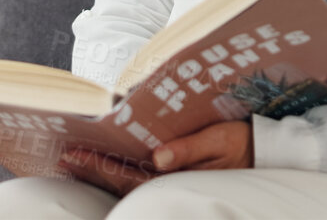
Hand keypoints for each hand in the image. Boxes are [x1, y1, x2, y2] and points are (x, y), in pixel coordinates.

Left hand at [59, 120, 252, 195]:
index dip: (100, 166)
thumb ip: (189, 150)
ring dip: (99, 172)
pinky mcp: (174, 178)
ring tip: (73, 161)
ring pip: (126, 182)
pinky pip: (138, 178)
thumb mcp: (220, 141)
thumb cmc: (243, 145)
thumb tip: (158, 157)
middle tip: (63, 157)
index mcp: (177, 177)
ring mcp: (170, 183)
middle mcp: (169, 184)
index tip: (75, 155)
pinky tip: (101, 164)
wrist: (263, 155)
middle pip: (121, 181)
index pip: (129, 175)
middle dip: (91, 170)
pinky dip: (116, 171)